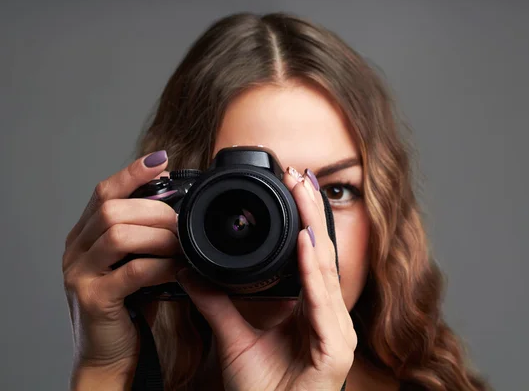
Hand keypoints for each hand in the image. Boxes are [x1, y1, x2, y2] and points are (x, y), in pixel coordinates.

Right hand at [62, 150, 181, 387]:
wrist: (108, 355)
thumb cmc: (127, 307)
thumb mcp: (131, 264)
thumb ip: (142, 237)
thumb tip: (175, 207)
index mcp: (84, 237)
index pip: (104, 192)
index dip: (132, 173)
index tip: (160, 160)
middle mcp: (75, 251)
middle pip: (112, 209)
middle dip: (154, 210)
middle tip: (181, 223)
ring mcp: (79, 275)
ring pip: (119, 235)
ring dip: (159, 236)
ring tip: (180, 246)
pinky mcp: (93, 299)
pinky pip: (132, 271)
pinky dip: (160, 265)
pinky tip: (176, 269)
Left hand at [177, 166, 356, 390]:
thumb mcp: (232, 339)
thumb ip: (214, 302)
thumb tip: (190, 271)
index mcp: (312, 314)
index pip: (310, 258)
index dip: (304, 222)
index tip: (293, 188)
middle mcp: (329, 320)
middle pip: (321, 256)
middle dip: (311, 213)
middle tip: (301, 175)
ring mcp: (337, 335)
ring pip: (325, 272)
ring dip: (314, 230)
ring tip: (304, 192)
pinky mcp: (336, 351)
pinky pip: (322, 304)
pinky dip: (312, 270)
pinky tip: (305, 241)